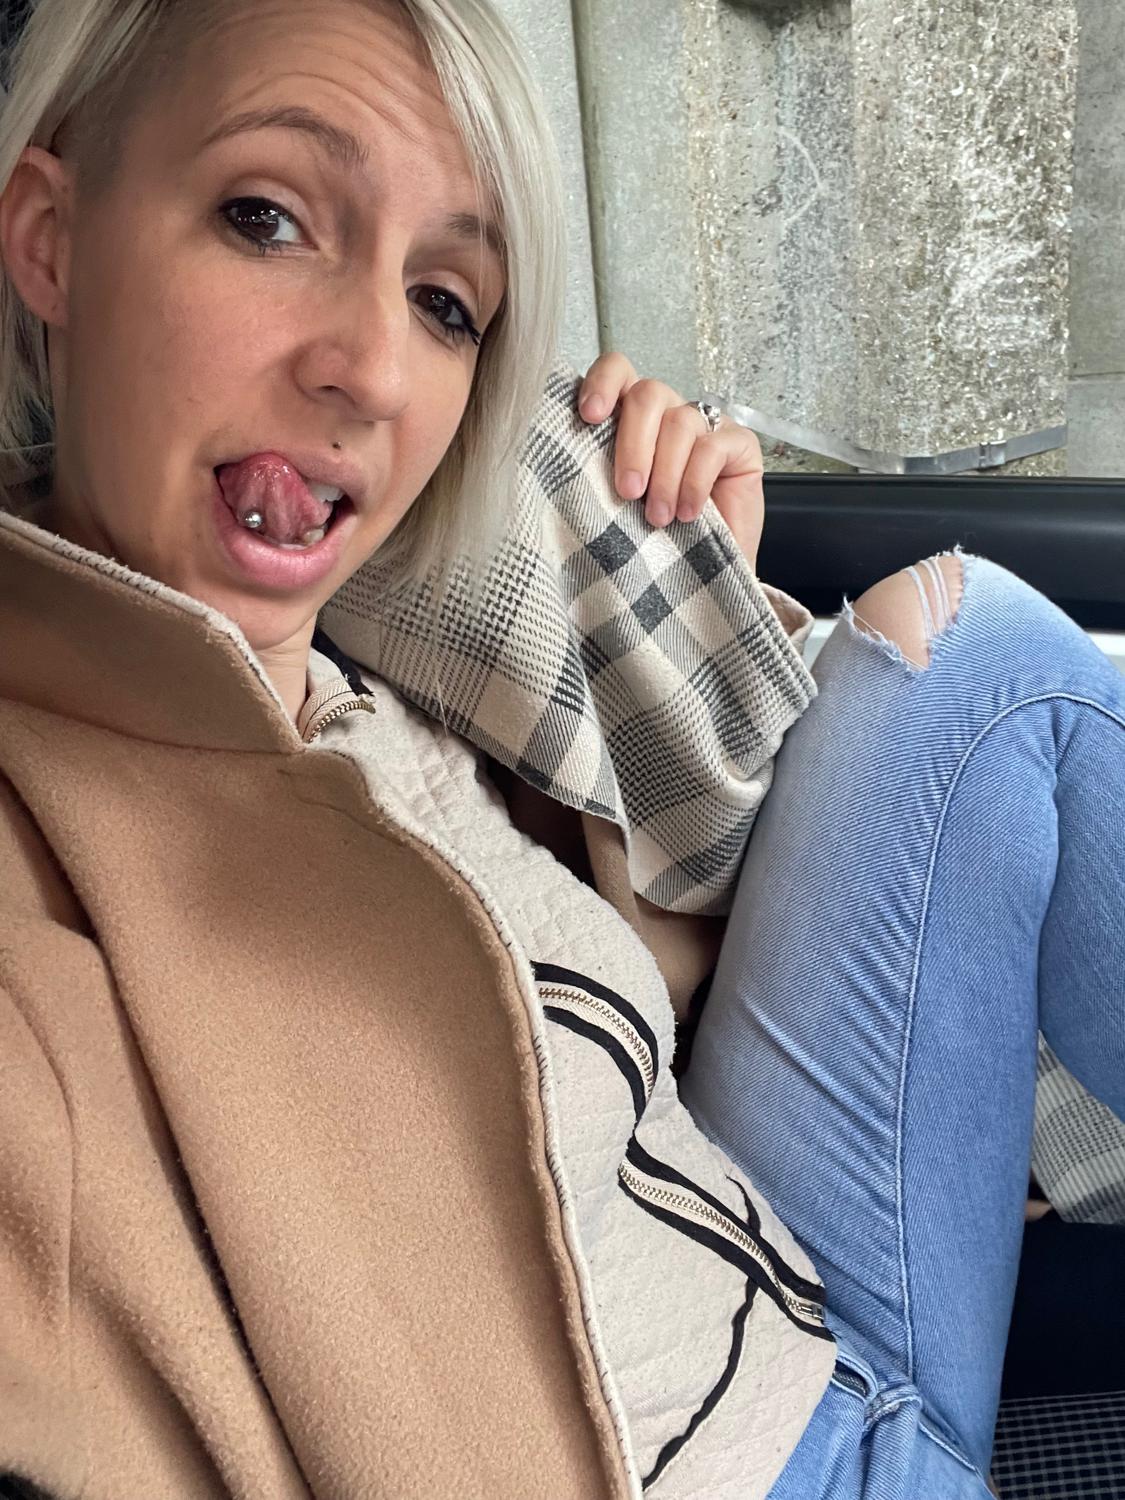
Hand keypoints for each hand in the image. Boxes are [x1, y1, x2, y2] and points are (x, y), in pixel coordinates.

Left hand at [578, 352, 764, 571]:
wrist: (701, 576)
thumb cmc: (655, 540)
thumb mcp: (616, 503)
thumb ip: (597, 473)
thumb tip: (565, 460)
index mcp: (632, 417)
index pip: (619, 371)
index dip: (603, 383)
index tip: (589, 415)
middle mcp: (669, 412)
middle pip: (648, 395)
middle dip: (633, 444)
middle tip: (627, 492)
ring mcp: (707, 425)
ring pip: (679, 423)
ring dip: (665, 475)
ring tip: (658, 518)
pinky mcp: (739, 444)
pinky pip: (712, 448)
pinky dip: (694, 483)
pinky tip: (688, 513)